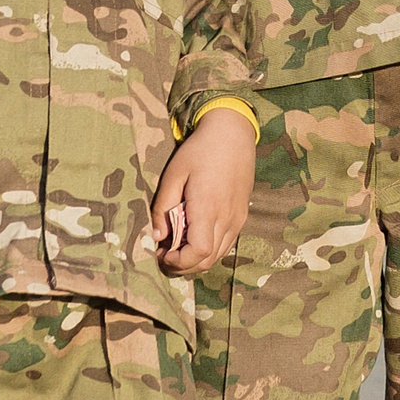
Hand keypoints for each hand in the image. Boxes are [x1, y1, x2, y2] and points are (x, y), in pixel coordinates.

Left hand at [145, 107, 257, 275]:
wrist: (232, 134)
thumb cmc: (199, 151)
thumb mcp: (173, 175)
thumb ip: (162, 208)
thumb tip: (157, 237)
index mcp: (207, 208)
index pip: (198, 252)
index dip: (178, 261)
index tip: (162, 254)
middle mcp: (226, 218)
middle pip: (207, 260)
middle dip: (183, 265)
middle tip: (164, 256)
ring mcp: (237, 218)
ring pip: (218, 255)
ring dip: (196, 260)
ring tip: (176, 249)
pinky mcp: (241, 216)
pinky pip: (225, 244)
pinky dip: (209, 250)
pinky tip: (194, 238)